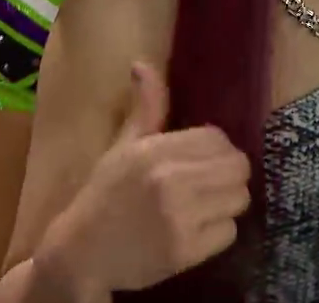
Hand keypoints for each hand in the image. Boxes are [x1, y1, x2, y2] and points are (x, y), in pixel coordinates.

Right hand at [37, 62, 251, 294]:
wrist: (80, 254)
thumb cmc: (103, 196)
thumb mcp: (122, 147)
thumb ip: (145, 108)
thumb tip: (142, 64)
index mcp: (154, 151)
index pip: (218, 138)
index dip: (215, 150)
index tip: (200, 162)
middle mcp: (171, 180)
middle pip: (238, 167)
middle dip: (228, 175)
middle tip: (209, 186)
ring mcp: (180, 217)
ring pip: (239, 198)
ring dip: (226, 204)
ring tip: (204, 208)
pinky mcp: (187, 251)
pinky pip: (229, 232)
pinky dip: (218, 234)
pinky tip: (195, 232)